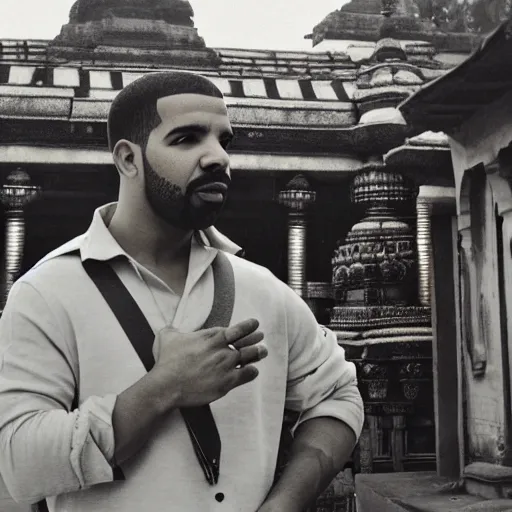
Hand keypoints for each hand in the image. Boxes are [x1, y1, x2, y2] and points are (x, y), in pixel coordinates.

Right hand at [150, 318, 266, 409]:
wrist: (167, 386)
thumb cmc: (167, 362)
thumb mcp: (167, 338)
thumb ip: (172, 330)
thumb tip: (170, 328)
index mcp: (211, 337)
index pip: (236, 329)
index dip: (248, 326)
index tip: (255, 324)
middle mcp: (221, 349)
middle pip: (247, 342)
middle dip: (256, 339)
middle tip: (261, 337)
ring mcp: (226, 365)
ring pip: (250, 356)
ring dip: (258, 353)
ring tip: (262, 351)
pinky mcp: (227, 382)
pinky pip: (247, 374)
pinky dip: (251, 371)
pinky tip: (252, 371)